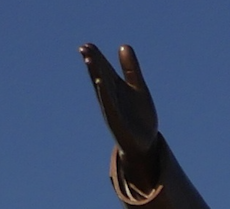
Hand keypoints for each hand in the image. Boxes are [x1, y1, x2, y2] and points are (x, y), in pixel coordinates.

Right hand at [79, 43, 160, 158]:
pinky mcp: (117, 121)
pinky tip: (100, 82)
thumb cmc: (139, 116)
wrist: (145, 143)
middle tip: (84, 48)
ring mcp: (112, 109)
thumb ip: (131, 68)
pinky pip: (109, 105)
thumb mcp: (138, 87)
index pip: (104, 70)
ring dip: (95, 74)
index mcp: (115, 88)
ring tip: (89, 59)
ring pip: (102, 89)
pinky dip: (104, 94)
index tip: (87, 44)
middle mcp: (110, 98)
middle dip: (93, 63)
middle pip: (100, 76)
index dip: (97, 58)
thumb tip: (124, 45)